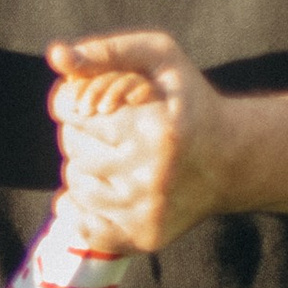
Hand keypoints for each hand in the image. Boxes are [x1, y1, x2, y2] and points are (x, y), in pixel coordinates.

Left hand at [48, 33, 224, 253]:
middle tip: (113, 128)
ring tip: (116, 155)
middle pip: (70, 143)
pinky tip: (103, 188)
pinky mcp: (144, 237)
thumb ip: (106, 51)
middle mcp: (150, 174)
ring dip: (84, 165)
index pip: (69, 108)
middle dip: (82, 130)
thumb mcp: (159, 58)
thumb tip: (56, 55)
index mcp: (152, 127)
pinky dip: (80, 207)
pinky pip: (83, 225)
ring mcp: (146, 211)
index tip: (94, 101)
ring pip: (73, 181)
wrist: (230, 159)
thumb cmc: (186, 101)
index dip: (73, 99)